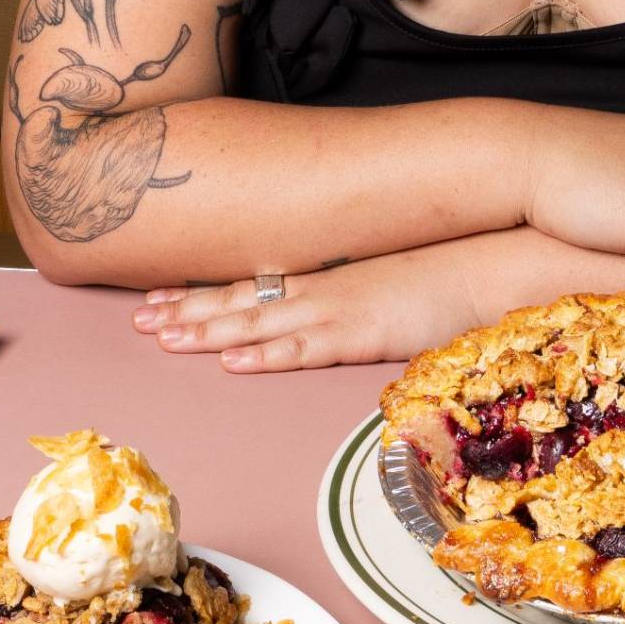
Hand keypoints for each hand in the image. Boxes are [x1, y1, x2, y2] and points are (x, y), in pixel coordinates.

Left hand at [133, 246, 484, 373]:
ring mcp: (336, 310)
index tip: (156, 298)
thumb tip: (322, 312)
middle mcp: (319, 288)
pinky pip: (303, 349)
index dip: (199, 293)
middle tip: (138, 320)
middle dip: (185, 312)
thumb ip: (346, 294)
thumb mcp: (382, 279)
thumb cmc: (441, 272)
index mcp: (322, 276)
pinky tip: (232, 360)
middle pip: (239, 301)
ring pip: (258, 323)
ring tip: (163, 338)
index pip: (246, 284)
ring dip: (208, 332)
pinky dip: (265, 355)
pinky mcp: (360, 335)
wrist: (486, 263)